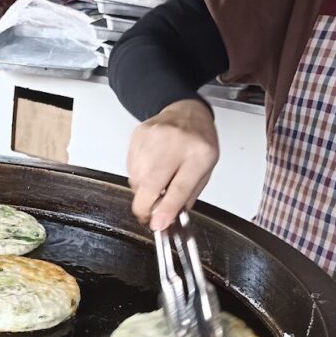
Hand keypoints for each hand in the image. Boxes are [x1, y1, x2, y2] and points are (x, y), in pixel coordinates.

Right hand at [127, 99, 218, 230]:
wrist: (186, 112)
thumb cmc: (198, 142)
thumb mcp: (205, 170)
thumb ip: (187, 195)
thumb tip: (166, 218)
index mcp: (200, 153)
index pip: (180, 187)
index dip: (166, 209)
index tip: (158, 224)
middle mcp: (176, 142)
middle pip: (151, 183)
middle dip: (145, 206)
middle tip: (148, 216)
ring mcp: (154, 137)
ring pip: (137, 178)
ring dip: (142, 191)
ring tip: (155, 184)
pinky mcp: (138, 136)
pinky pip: (130, 168)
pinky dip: (138, 177)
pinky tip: (149, 170)